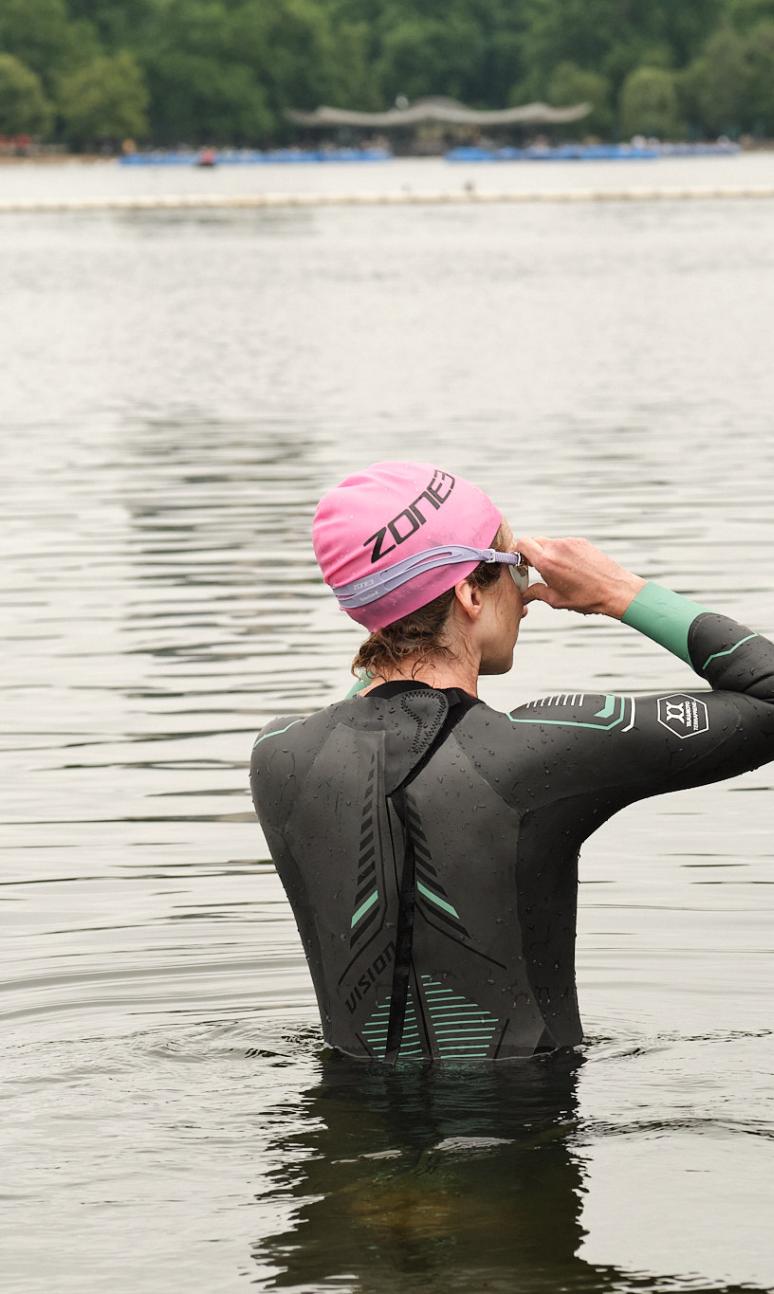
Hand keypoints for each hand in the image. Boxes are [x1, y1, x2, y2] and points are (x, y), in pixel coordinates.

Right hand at [516, 536, 645, 618]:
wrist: (616, 590)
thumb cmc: (587, 598)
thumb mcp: (556, 600)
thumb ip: (536, 593)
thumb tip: (525, 594)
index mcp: (546, 561)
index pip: (522, 543)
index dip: (517, 552)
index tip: (520, 563)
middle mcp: (556, 547)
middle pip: (534, 541)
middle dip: (530, 553)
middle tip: (534, 567)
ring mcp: (570, 542)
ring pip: (550, 542)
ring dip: (547, 553)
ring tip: (556, 571)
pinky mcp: (581, 542)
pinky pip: (564, 544)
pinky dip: (562, 553)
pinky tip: (570, 568)